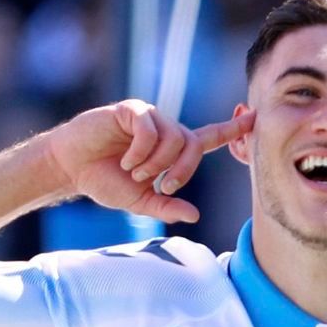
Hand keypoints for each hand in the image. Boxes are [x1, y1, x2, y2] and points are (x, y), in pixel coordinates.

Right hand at [42, 101, 253, 223]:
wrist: (72, 168)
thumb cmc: (104, 181)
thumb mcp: (140, 201)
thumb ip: (166, 206)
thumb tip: (194, 215)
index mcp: (171, 149)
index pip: (208, 137)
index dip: (231, 129)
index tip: (254, 118)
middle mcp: (164, 129)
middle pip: (192, 144)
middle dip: (181, 171)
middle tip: (160, 186)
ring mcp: (148, 118)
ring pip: (173, 137)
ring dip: (156, 164)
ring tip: (135, 172)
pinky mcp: (130, 110)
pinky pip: (150, 129)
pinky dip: (141, 151)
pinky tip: (127, 161)